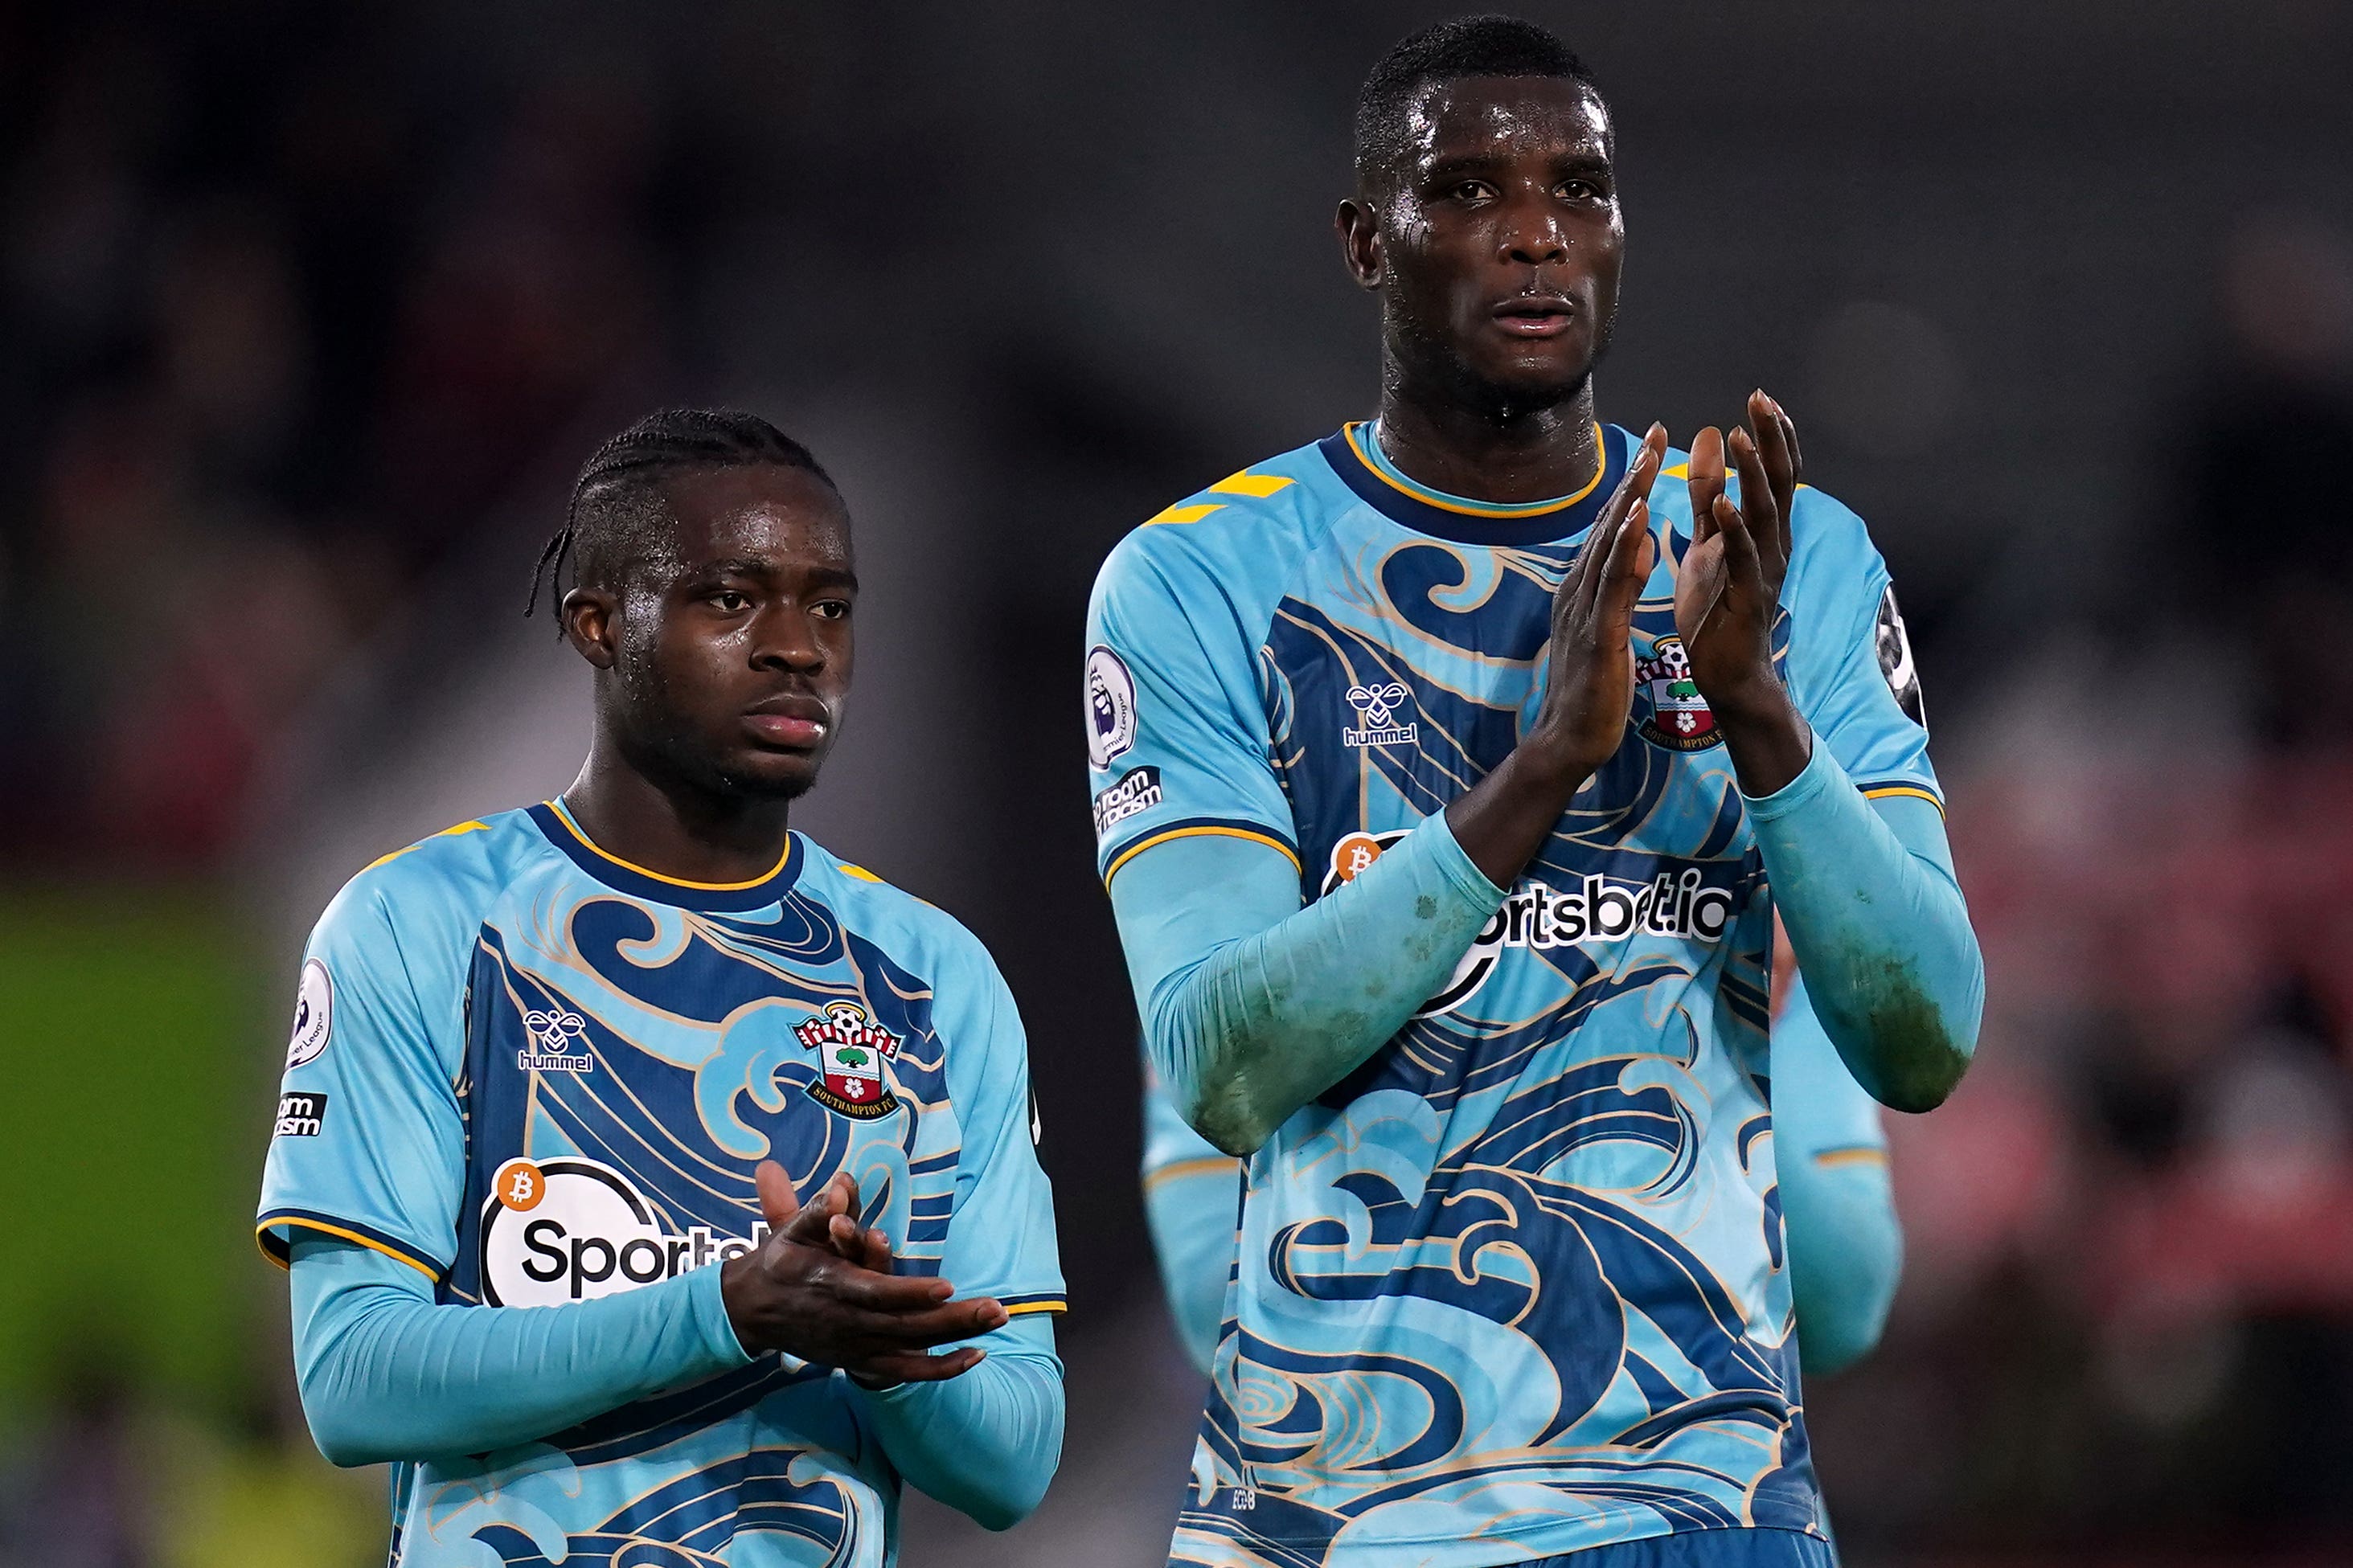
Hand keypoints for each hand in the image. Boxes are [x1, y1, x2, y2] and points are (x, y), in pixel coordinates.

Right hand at [721, 1161, 1005, 1383]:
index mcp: (832, 1286)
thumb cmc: (780, 1260)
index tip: (947, 1287)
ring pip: (912, 1350)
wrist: (751, 1311)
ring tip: (996, 1324)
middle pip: (907, 1326)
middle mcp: (848, 1322)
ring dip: (957, 1341)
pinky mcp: (859, 1362)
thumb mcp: (791, 1229)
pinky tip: (974, 1357)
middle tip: (998, 1309)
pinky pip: (904, 1371)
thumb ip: (818, 1209)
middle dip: (954, 1319)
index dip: (911, 1293)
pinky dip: (939, 1369)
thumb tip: (844, 1184)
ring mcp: (855, 1347)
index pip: (876, 1293)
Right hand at [1522, 423, 1668, 786]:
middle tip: (1652, 432)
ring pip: (1608, 545)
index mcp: (1583, 591)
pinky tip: (1639, 519)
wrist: (1567, 742)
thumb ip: (1618, 588)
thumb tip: (1639, 548)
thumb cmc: (1590, 693)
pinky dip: (1624, 548)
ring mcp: (1583, 611)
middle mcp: (1577, 591)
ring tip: (1648, 460)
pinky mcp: (1596, 635)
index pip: (1609, 530)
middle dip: (1630, 476)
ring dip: (1627, 499)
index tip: (1650, 449)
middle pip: (1607, 524)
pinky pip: (1612, 585)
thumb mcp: (1607, 630)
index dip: (1629, 487)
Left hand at [1675, 391, 1799, 705]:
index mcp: (1763, 530)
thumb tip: (1708, 435)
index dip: (1771, 436)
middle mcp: (1773, 545)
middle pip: (1779, 483)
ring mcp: (1765, 571)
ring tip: (1740, 438)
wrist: (1727, 673)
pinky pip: (1744, 559)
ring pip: (1764, 514)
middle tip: (1760, 400)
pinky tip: (1723, 505)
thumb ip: (1706, 492)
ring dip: (1752, 475)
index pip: (1775, 473)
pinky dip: (1735, 529)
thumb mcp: (1706, 540)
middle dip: (1771, 441)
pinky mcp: (1748, 598)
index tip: (1760, 397)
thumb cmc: (1717, 608)